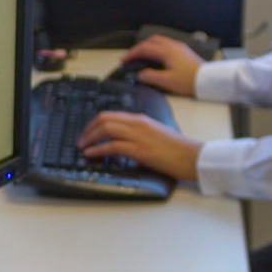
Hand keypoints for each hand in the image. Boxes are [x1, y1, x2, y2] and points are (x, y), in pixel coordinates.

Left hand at [78, 111, 201, 181]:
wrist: (191, 156)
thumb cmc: (176, 149)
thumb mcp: (155, 134)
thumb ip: (138, 134)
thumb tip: (122, 143)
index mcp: (141, 119)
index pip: (111, 115)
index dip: (95, 123)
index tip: (87, 132)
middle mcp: (137, 124)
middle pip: (104, 119)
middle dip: (88, 129)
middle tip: (80, 140)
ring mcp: (138, 136)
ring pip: (105, 129)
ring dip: (89, 138)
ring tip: (82, 147)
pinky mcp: (139, 150)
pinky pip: (112, 146)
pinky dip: (97, 150)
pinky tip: (90, 154)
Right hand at [120, 35, 203, 95]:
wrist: (208, 80)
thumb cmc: (188, 81)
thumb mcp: (166, 82)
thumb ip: (150, 77)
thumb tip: (139, 74)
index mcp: (167, 51)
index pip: (145, 48)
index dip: (132, 53)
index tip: (123, 60)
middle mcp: (173, 45)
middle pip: (152, 40)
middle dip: (139, 47)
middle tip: (131, 57)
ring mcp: (179, 47)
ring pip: (160, 41)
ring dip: (148, 46)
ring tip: (142, 56)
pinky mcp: (184, 51)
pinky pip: (166, 45)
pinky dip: (157, 48)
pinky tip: (156, 58)